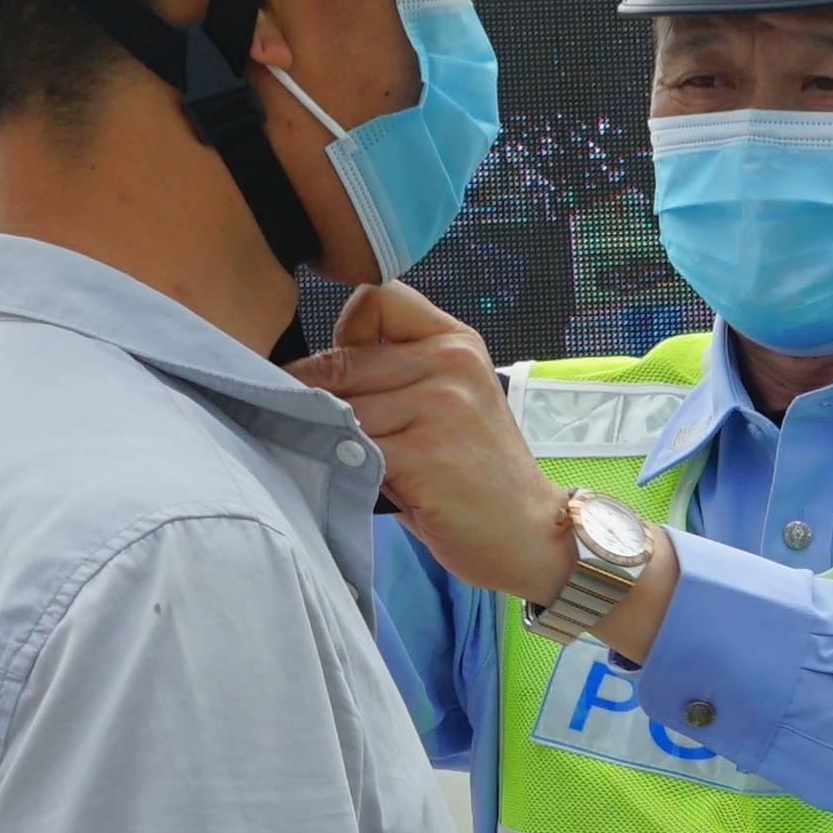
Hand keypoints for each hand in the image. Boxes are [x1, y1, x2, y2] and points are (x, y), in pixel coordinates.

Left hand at [300, 278, 577, 606]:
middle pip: (341, 360)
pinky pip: (351, 449)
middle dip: (319, 402)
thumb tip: (304, 372)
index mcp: (455, 341)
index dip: (344, 335)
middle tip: (328, 434)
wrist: (528, 533)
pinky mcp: (425, 451)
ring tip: (355, 463)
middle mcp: (451, 362)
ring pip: (339, 409)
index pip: (376, 299)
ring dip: (331, 440)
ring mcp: (441, 405)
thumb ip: (393, 374)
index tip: (348, 374)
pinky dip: (345, 468)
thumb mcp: (445, 402)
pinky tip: (366, 483)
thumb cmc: (473, 473)